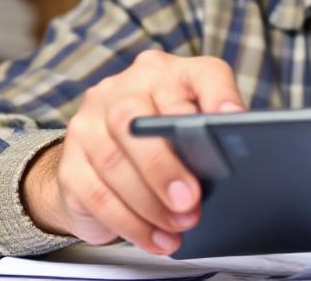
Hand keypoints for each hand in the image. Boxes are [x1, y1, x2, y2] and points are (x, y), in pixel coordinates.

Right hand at [23, 51, 245, 254]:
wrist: (100, 161)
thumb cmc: (164, 144)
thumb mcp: (193, 132)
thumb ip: (211, 137)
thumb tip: (240, 161)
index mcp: (169, 72)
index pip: (199, 73)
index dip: (218, 94)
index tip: (233, 118)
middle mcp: (125, 87)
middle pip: (136, 119)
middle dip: (165, 166)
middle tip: (190, 200)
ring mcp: (90, 121)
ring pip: (114, 161)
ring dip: (149, 202)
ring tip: (178, 226)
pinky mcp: (70, 161)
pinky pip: (97, 195)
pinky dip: (129, 222)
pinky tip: (154, 238)